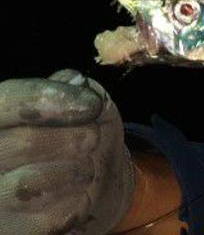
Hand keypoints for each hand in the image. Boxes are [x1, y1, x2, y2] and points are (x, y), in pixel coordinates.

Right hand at [0, 70, 133, 234]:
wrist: (81, 187)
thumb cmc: (73, 136)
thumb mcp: (74, 105)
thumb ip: (71, 89)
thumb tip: (77, 83)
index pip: (8, 102)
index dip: (47, 99)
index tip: (91, 104)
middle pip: (25, 143)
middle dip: (74, 137)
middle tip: (94, 138)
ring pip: (34, 183)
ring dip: (77, 170)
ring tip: (87, 166)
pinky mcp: (10, 230)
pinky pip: (50, 217)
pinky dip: (78, 201)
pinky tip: (79, 192)